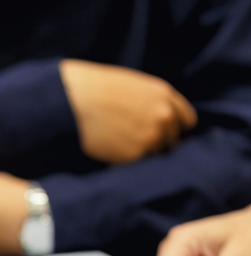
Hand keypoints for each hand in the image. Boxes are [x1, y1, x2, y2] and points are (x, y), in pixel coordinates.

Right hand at [59, 59, 196, 163]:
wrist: (75, 101)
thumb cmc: (96, 89)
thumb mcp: (133, 85)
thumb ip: (151, 101)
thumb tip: (156, 118)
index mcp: (164, 95)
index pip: (186, 120)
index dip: (176, 129)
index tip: (167, 136)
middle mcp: (164, 117)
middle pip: (172, 141)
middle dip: (158, 143)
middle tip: (136, 143)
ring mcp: (151, 137)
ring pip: (155, 155)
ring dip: (142, 154)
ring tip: (121, 146)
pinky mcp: (135, 156)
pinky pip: (137, 164)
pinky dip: (127, 161)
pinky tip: (112, 150)